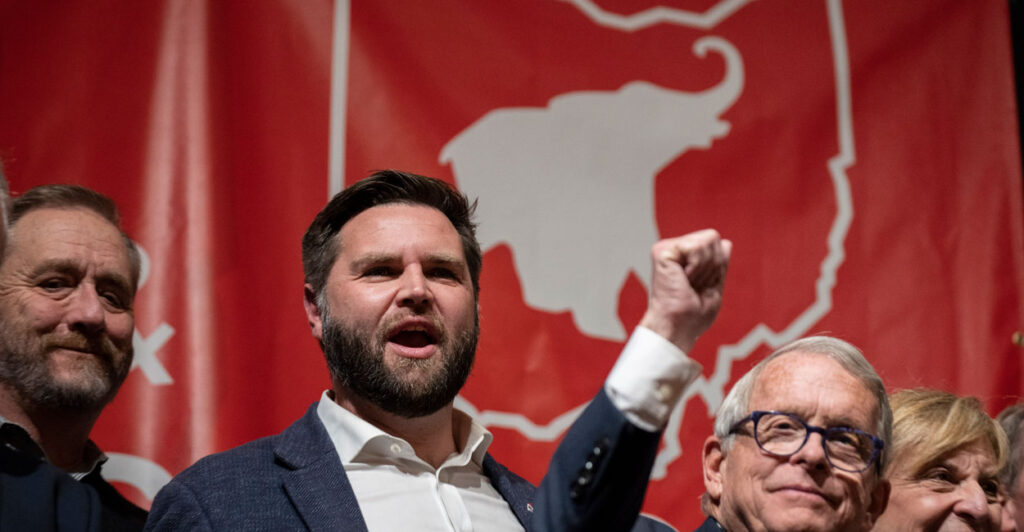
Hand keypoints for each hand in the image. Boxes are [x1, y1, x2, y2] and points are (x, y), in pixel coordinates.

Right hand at [638, 229, 730, 351]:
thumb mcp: (714, 285)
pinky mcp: (661, 251)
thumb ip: (719, 263)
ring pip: (706, 241)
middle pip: (712, 238)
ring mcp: (667, 249)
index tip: (703, 286)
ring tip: (688, 284)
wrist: (677, 327)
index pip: (715, 242)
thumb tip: (726, 243)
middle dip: (713, 266)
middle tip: (695, 287)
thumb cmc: (692, 316)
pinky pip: (695, 247)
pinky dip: (697, 267)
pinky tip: (683, 279)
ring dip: (704, 269)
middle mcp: (675, 250)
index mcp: (685, 258)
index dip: (718, 265)